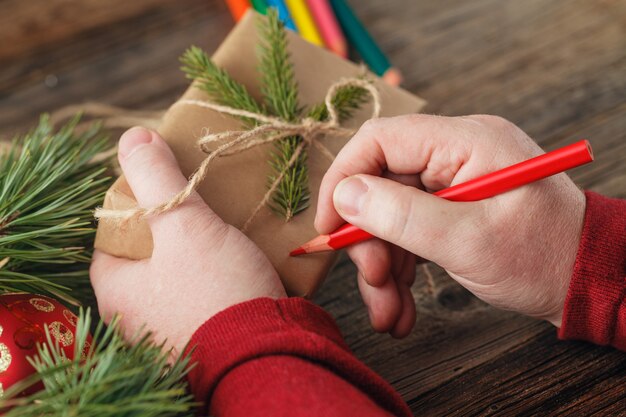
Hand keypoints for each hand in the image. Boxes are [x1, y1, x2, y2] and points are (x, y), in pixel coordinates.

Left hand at [90, 127, 285, 353]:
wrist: (265, 355)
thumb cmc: (215, 291)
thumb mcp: (184, 226)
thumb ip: (157, 178)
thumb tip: (132, 137)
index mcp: (116, 291)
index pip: (113, 234)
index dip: (136, 204)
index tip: (166, 188)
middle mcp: (135, 317)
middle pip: (147, 254)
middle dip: (172, 227)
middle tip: (199, 205)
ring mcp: (169, 331)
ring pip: (178, 275)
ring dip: (198, 251)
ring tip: (223, 227)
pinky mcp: (204, 338)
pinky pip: (202, 295)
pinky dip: (216, 275)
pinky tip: (237, 259)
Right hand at [315, 115, 584, 336]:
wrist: (586, 281)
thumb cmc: (542, 258)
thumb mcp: (468, 242)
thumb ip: (402, 215)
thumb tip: (344, 195)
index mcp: (465, 141)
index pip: (379, 140)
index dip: (343, 179)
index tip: (327, 227)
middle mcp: (455, 154)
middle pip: (381, 186)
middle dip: (369, 242)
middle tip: (373, 286)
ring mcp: (453, 181)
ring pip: (391, 215)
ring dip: (383, 267)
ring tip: (390, 314)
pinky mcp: (452, 207)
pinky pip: (410, 230)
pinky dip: (401, 269)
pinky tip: (401, 306)